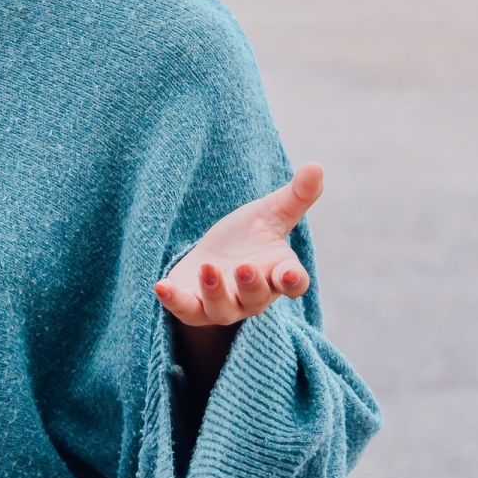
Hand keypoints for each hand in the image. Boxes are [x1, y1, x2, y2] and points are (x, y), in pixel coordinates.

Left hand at [154, 163, 322, 329]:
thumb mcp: (270, 213)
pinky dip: (174, 301)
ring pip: (223, 310)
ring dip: (215, 292)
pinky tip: (160, 286)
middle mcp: (253, 296)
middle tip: (244, 267)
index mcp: (277, 273)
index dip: (292, 281)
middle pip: (256, 298)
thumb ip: (295, 195)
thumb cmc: (248, 237)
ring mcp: (223, 305)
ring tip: (207, 268)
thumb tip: (317, 166)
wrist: (213, 256)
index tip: (288, 275)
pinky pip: (186, 311)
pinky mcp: (193, 307)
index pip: (293, 283)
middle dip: (251, 285)